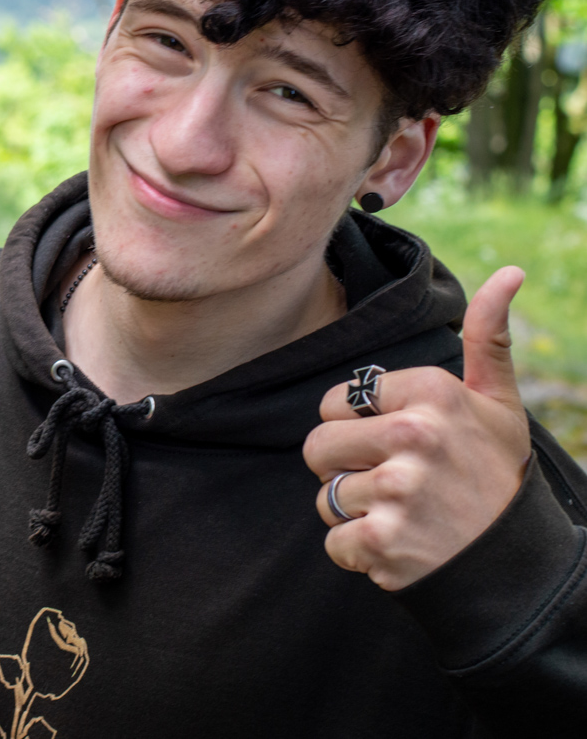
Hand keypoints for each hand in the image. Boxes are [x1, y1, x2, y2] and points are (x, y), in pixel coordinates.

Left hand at [304, 266, 532, 589]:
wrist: (519, 563)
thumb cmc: (497, 474)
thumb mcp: (499, 402)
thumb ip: (487, 337)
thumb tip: (508, 273)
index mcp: (431, 393)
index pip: (336, 402)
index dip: (358, 428)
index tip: (403, 445)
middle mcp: (413, 436)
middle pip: (317, 447)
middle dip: (345, 470)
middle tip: (397, 484)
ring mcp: (397, 489)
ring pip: (326, 497)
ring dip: (356, 514)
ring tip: (406, 515)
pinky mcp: (383, 540)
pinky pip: (335, 541)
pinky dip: (361, 553)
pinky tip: (403, 546)